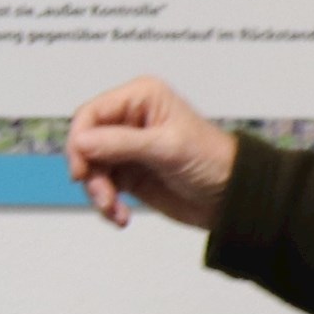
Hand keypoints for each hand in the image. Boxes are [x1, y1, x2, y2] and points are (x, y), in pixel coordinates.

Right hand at [66, 76, 238, 230]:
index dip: (80, 140)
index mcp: (141, 99)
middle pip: (85, 142)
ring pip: (90, 168)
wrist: (233, 196)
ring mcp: (127, 148)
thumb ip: (120, 143)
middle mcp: (130, 120)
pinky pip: (102, 187)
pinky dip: (106, 204)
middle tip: (103, 195)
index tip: (81, 169)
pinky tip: (121, 215)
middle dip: (91, 173)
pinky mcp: (129, 173)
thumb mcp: (166, 148)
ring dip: (98, 192)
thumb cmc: (213, 160)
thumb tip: (81, 140)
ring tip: (114, 209)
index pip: (91, 113)